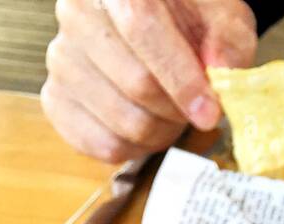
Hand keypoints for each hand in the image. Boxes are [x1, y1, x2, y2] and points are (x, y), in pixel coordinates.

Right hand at [42, 0, 256, 162]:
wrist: (152, 24)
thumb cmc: (186, 18)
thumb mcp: (219, 14)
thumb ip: (227, 39)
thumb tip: (221, 69)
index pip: (142, 26)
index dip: (180, 77)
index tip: (209, 112)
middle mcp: (77, 13)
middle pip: (135, 83)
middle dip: (177, 110)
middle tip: (194, 110)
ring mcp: (62, 58)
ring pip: (122, 122)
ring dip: (160, 133)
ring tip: (171, 115)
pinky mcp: (56, 98)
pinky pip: (101, 144)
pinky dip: (135, 149)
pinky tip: (148, 129)